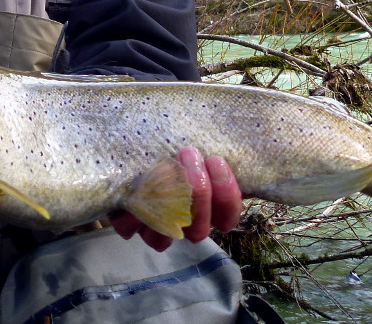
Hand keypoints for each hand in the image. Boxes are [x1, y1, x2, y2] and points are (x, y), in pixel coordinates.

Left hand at [111, 148, 242, 251]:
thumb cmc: (174, 139)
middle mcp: (183, 223)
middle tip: (189, 153)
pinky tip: (134, 187)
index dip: (225, 194)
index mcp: (209, 207)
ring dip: (166, 202)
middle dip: (197, 191)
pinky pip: (129, 229)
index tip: (217, 160)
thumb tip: (244, 136)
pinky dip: (132, 210)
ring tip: (162, 166)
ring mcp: (156, 228)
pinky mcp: (127, 223)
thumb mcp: (197, 139)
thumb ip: (215, 148)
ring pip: (167, 236)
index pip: (227, 218)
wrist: (135, 137)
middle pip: (199, 230)